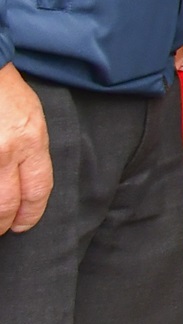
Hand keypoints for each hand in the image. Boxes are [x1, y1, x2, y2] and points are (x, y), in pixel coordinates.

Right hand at [0, 63, 50, 233]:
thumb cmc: (7, 94)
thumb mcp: (33, 120)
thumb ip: (32, 152)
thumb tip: (26, 184)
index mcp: (30, 142)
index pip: (37, 190)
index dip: (32, 214)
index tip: (24, 224)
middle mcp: (5, 152)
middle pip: (7, 203)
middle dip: (5, 223)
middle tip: (2, 229)